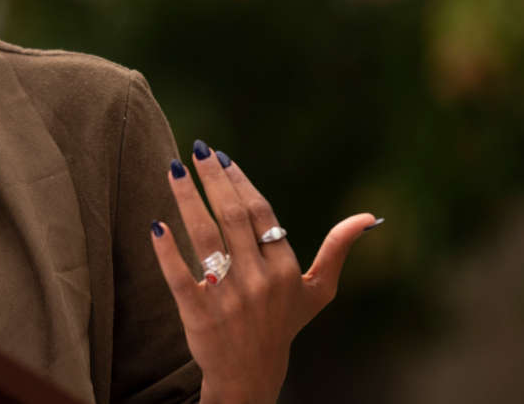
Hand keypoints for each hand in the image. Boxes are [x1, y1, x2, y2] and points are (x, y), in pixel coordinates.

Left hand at [149, 141, 378, 403]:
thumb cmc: (283, 324)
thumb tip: (368, 217)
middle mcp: (258, 281)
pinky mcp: (198, 315)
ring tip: (174, 168)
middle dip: (213, 179)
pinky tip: (155, 224)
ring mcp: (228, 298)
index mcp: (286, 270)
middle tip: (198, 149)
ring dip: (187, 199)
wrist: (250, 376)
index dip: (240, 182)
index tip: (222, 157)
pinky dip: (167, 250)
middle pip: (232, 216)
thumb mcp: (318, 292)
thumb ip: (337, 251)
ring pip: (204, 237)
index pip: (260, 213)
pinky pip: (179, 277)